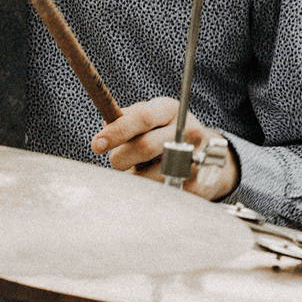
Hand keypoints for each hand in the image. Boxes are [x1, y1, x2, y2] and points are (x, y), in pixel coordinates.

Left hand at [90, 98, 237, 201]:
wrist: (204, 153)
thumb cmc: (161, 132)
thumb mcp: (147, 119)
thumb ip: (125, 120)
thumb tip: (106, 126)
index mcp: (170, 110)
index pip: (142, 117)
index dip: (117, 131)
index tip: (97, 144)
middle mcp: (187, 130)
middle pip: (145, 147)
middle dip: (121, 157)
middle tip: (116, 161)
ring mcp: (195, 157)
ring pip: (150, 174)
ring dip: (134, 176)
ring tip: (138, 170)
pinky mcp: (196, 183)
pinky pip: (159, 191)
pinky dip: (146, 189)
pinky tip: (149, 181)